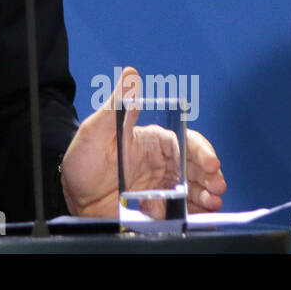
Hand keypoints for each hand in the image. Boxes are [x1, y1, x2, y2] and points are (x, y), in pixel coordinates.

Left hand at [60, 66, 226, 217]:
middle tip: (217, 187)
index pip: (185, 142)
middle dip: (211, 176)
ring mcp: (161, 187)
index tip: (210, 163)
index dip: (201, 151)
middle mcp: (162, 164)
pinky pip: (182, 211)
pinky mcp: (159, 209)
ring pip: (194, 190)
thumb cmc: (83, 160)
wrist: (73, 197)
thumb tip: (131, 73)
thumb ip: (117, 104)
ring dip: (208, 196)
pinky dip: (195, 213)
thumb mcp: (96, 130)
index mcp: (153, 142)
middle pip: (196, 167)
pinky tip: (199, 215)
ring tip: (212, 203)